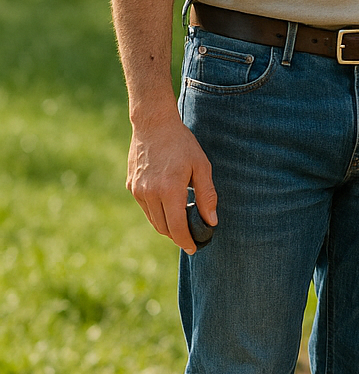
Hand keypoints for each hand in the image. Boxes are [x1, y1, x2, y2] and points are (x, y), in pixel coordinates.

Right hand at [126, 107, 216, 253]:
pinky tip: (169, 207)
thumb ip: (207, 195)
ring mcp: (138, 191)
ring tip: (182, 224)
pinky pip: (146, 209)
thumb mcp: (201, 166)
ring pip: (153, 220)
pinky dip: (158, 214)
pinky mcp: (131, 186)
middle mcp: (150, 194)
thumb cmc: (181, 144)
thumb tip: (211, 221)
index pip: (177, 228)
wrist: (153, 124)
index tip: (194, 248)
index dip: (186, 242)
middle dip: (178, 237)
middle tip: (191, 237)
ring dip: (167, 227)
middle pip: (164, 228)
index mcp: (169, 190)